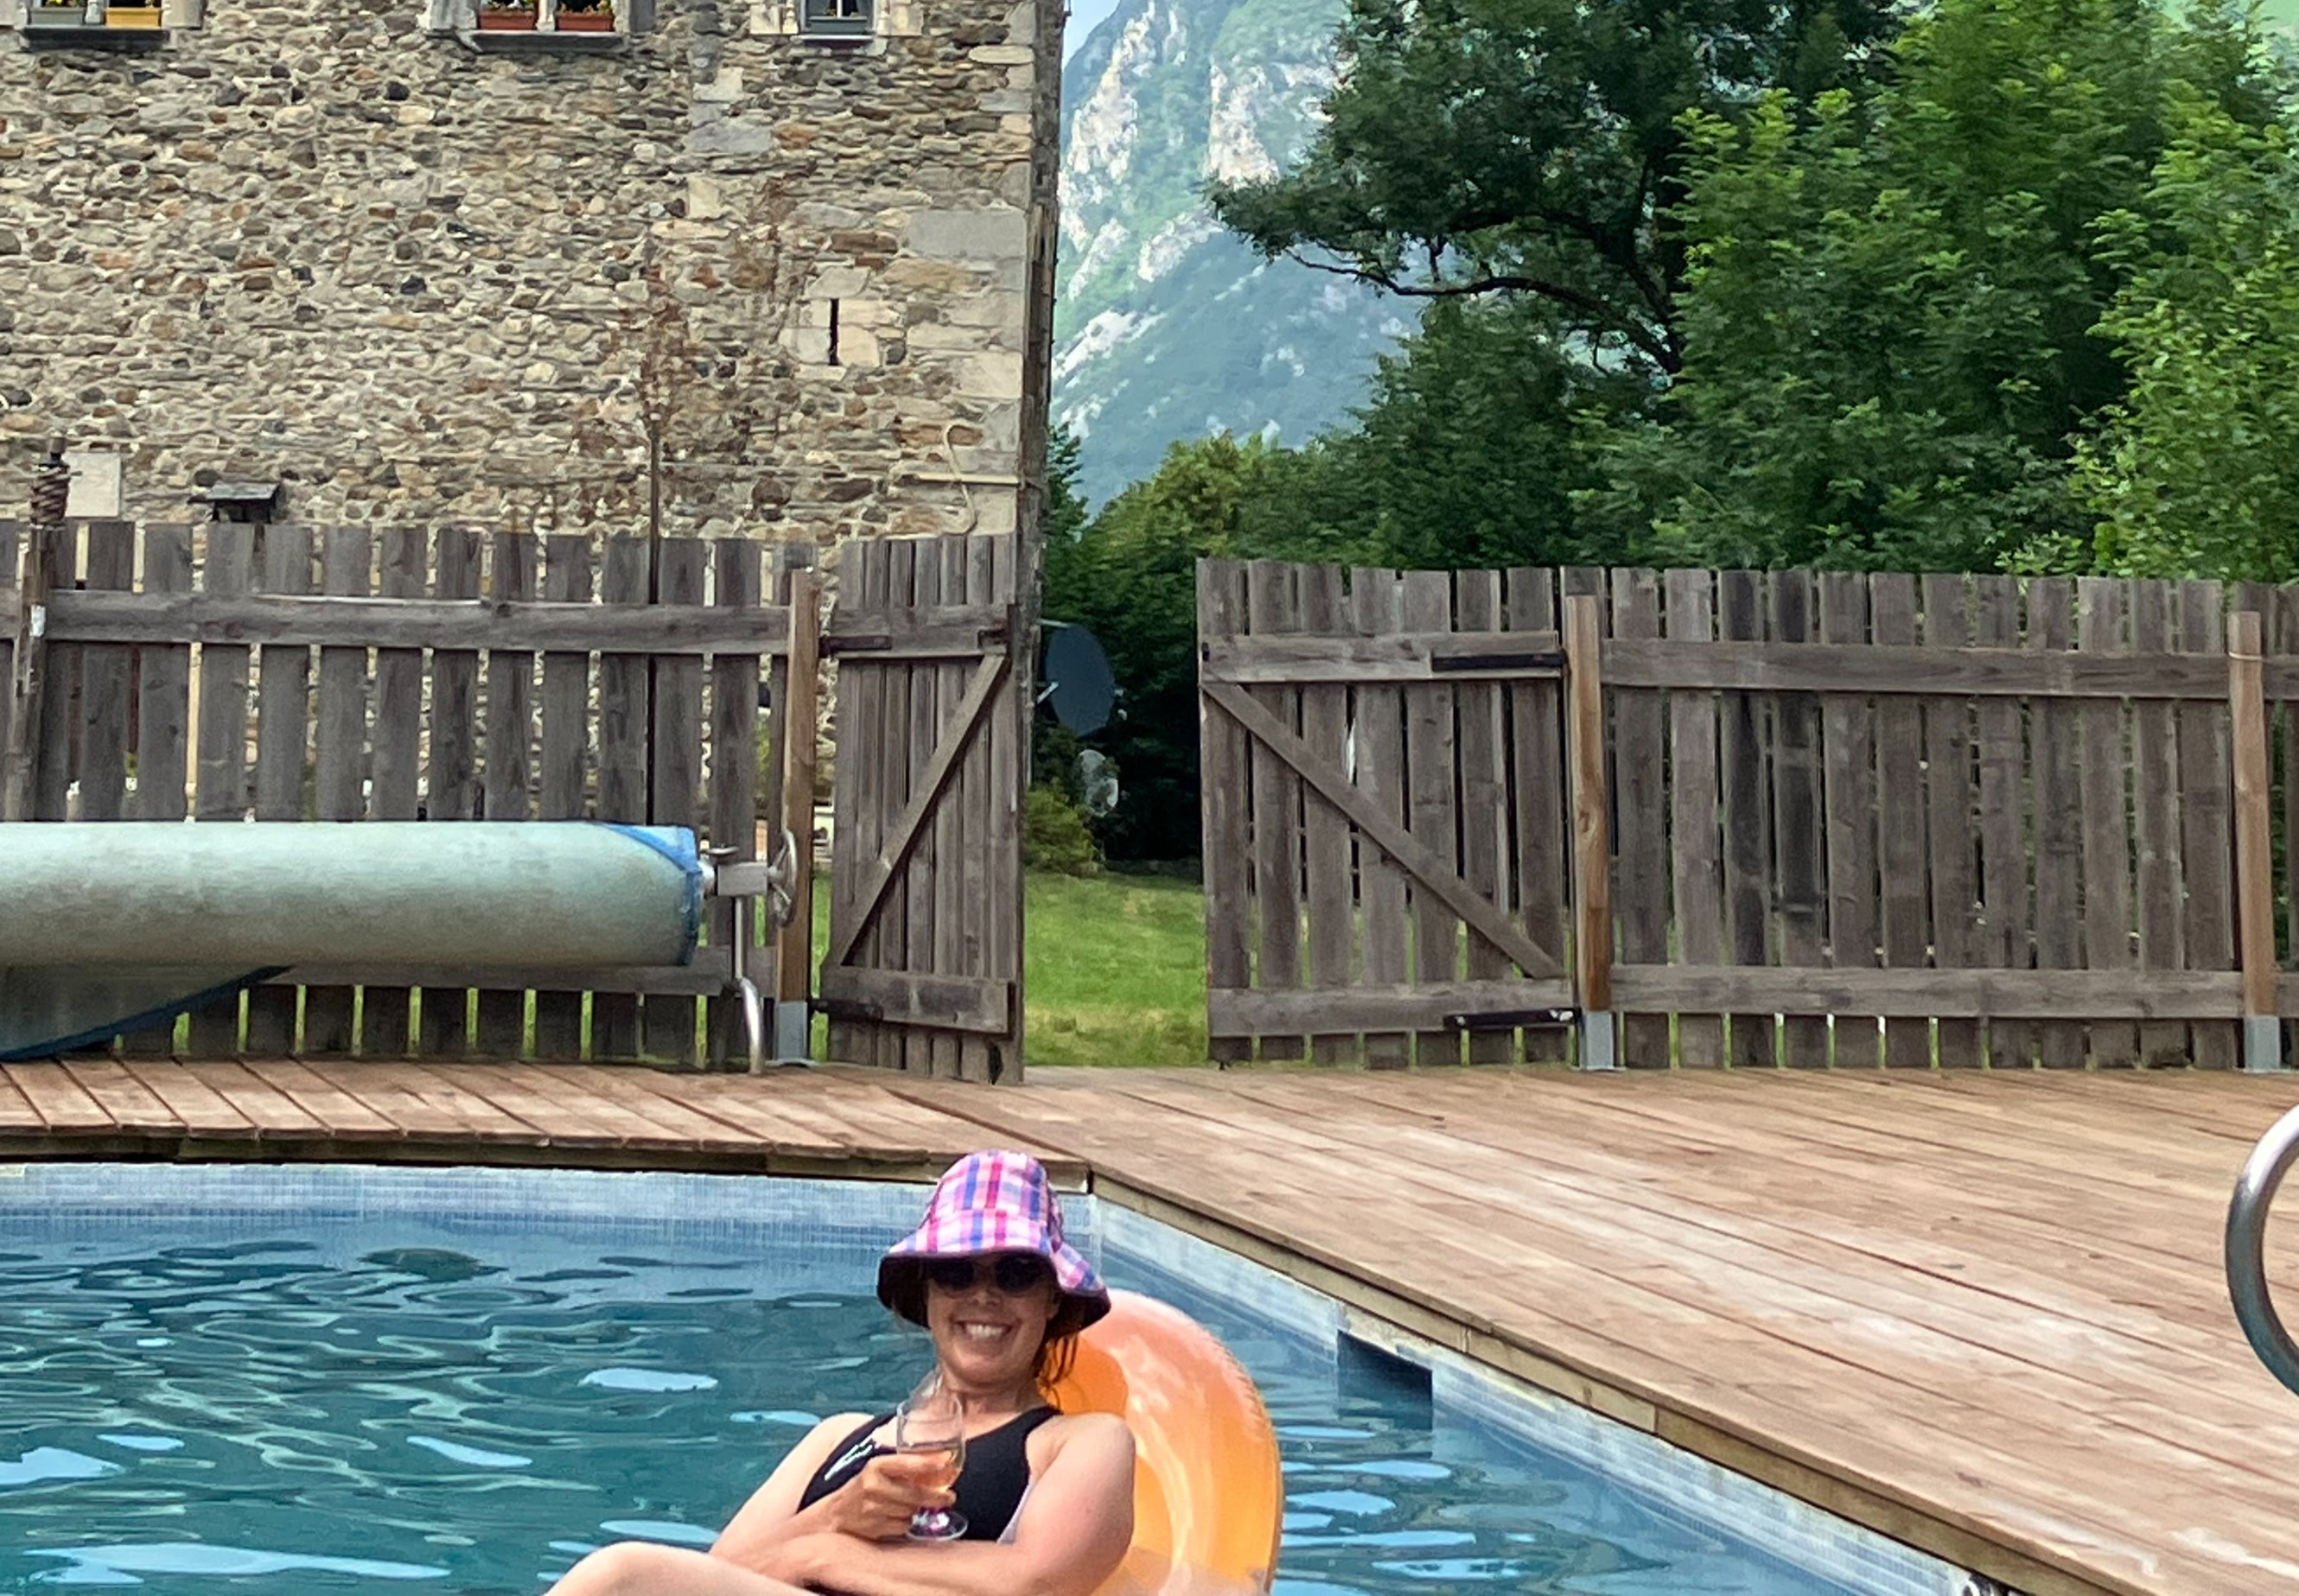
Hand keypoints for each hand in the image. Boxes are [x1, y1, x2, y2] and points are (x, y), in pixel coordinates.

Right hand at [819, 1451, 954, 1541]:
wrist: (835, 1515)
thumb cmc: (862, 1489)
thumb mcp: (877, 1471)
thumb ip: (902, 1468)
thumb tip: (939, 1465)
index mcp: (875, 1466)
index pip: (905, 1462)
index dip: (927, 1461)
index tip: (945, 1460)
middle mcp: (873, 1486)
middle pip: (915, 1493)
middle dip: (936, 1497)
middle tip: (949, 1497)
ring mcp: (873, 1509)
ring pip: (911, 1512)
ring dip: (915, 1510)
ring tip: (907, 1506)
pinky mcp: (874, 1528)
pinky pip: (903, 1527)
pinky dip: (904, 1523)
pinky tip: (895, 1518)